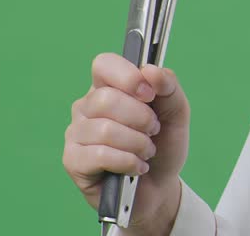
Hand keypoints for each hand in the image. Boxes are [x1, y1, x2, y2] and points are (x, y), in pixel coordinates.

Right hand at [62, 53, 190, 234]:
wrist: (159, 186)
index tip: (150, 94)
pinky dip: (128, 162)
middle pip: (106, 98)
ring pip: (105, 129)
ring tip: (147, 152)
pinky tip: (136, 167)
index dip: (127, 76)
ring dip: (138, 143)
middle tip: (153, 131)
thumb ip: (169, 87)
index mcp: (109, 87)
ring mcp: (76, 133)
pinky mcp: (73, 161)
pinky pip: (100, 155)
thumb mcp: (176, 113)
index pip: (104, 64)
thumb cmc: (163, 144)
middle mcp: (87, 106)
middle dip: (141, 118)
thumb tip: (151, 70)